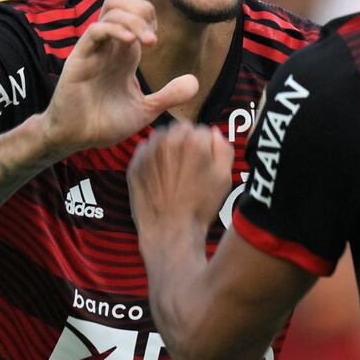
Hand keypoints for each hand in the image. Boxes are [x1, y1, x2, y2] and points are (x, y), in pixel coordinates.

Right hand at [38, 0, 198, 153]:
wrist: (77, 139)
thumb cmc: (105, 123)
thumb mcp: (145, 110)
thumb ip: (169, 95)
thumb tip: (195, 82)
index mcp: (123, 53)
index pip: (133, 14)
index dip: (149, 18)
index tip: (156, 43)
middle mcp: (108, 46)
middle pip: (119, 2)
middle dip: (140, 10)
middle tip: (152, 40)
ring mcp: (93, 50)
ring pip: (110, 10)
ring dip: (133, 19)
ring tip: (147, 42)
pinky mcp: (79, 59)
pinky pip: (95, 31)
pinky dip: (114, 29)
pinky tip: (130, 43)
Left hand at [128, 123, 233, 240]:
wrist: (170, 231)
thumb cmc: (200, 206)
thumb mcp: (224, 177)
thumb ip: (223, 148)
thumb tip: (214, 132)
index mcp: (195, 142)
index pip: (203, 129)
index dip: (206, 145)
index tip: (204, 160)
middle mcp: (170, 141)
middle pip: (181, 128)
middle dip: (186, 141)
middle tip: (189, 164)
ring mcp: (149, 152)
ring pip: (162, 136)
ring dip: (169, 146)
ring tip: (174, 170)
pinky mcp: (135, 163)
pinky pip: (146, 149)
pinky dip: (153, 157)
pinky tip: (160, 175)